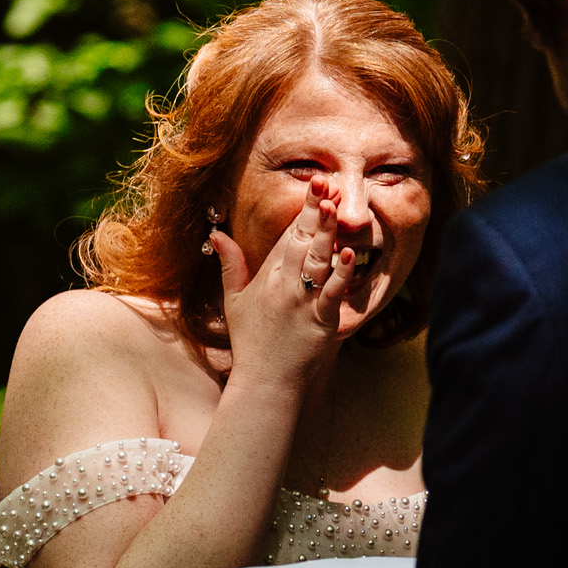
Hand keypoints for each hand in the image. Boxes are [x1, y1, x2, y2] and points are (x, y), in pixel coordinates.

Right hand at [207, 180, 375, 385]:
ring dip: (326, 234)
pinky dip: (341, 274)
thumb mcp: (233, 300)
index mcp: (266, 278)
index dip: (303, 210)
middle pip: (301, 242)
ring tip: (334, 208)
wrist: (265, 382)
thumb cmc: (251, 342)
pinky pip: (331, 294)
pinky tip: (349, 254)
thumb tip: (218, 233)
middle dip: (314, 212)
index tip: (315, 186)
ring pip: (316, 261)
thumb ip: (229, 264)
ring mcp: (301, 304)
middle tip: (325, 184)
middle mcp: (283, 286)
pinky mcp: (320, 323)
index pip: (287, 236)